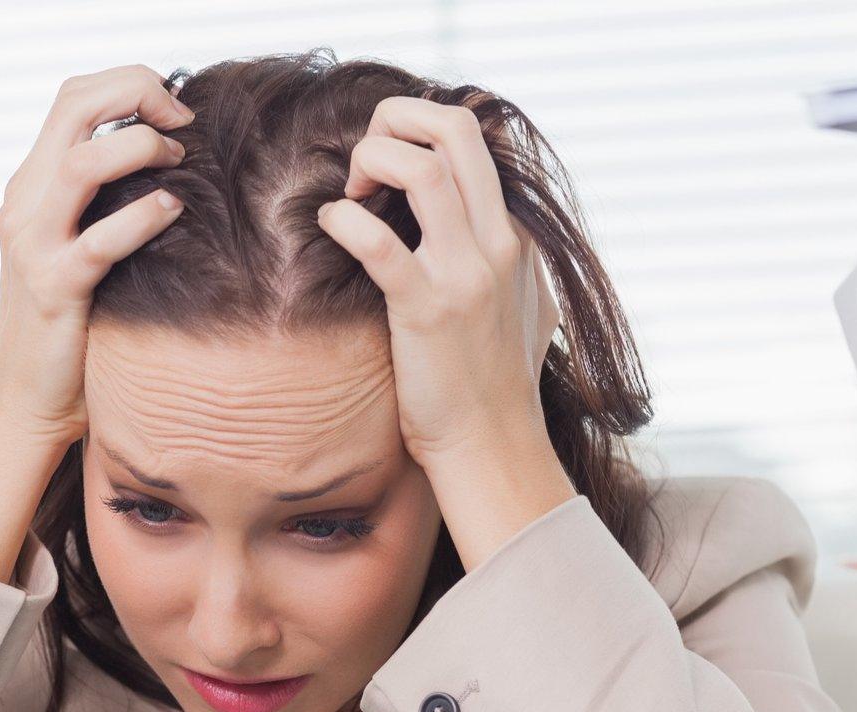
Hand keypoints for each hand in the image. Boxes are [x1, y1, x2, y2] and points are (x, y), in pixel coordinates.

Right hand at [0, 64, 193, 448]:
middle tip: (185, 121)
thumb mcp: (80, 244)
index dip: (129, 83)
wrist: (26, 399)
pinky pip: (102, 240)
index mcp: (32, 185)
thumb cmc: (71, 322)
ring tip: (179, 164)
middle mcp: (26, 204)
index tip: (176, 108)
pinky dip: (145, 216)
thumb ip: (107, 201)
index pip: (74, 97)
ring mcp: (34, 245)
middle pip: (74, 107)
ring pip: (82, 163)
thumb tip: (173, 161)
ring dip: (141, 148)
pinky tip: (175, 212)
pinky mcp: (56, 289)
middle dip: (138, 92)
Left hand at [313, 97, 561, 470]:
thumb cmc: (495, 386)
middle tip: (363, 161)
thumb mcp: (526, 310)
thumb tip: (513, 238)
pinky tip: (330, 226)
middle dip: (396, 118)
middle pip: (456, 128)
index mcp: (515, 237)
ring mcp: (466, 274)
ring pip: (423, 168)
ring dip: (371, 161)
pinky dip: (342, 220)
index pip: (475, 139)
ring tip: (350, 194)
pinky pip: (378, 241)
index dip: (419, 131)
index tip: (385, 168)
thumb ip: (517, 266)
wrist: (493, 448)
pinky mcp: (427, 310)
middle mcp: (497, 244)